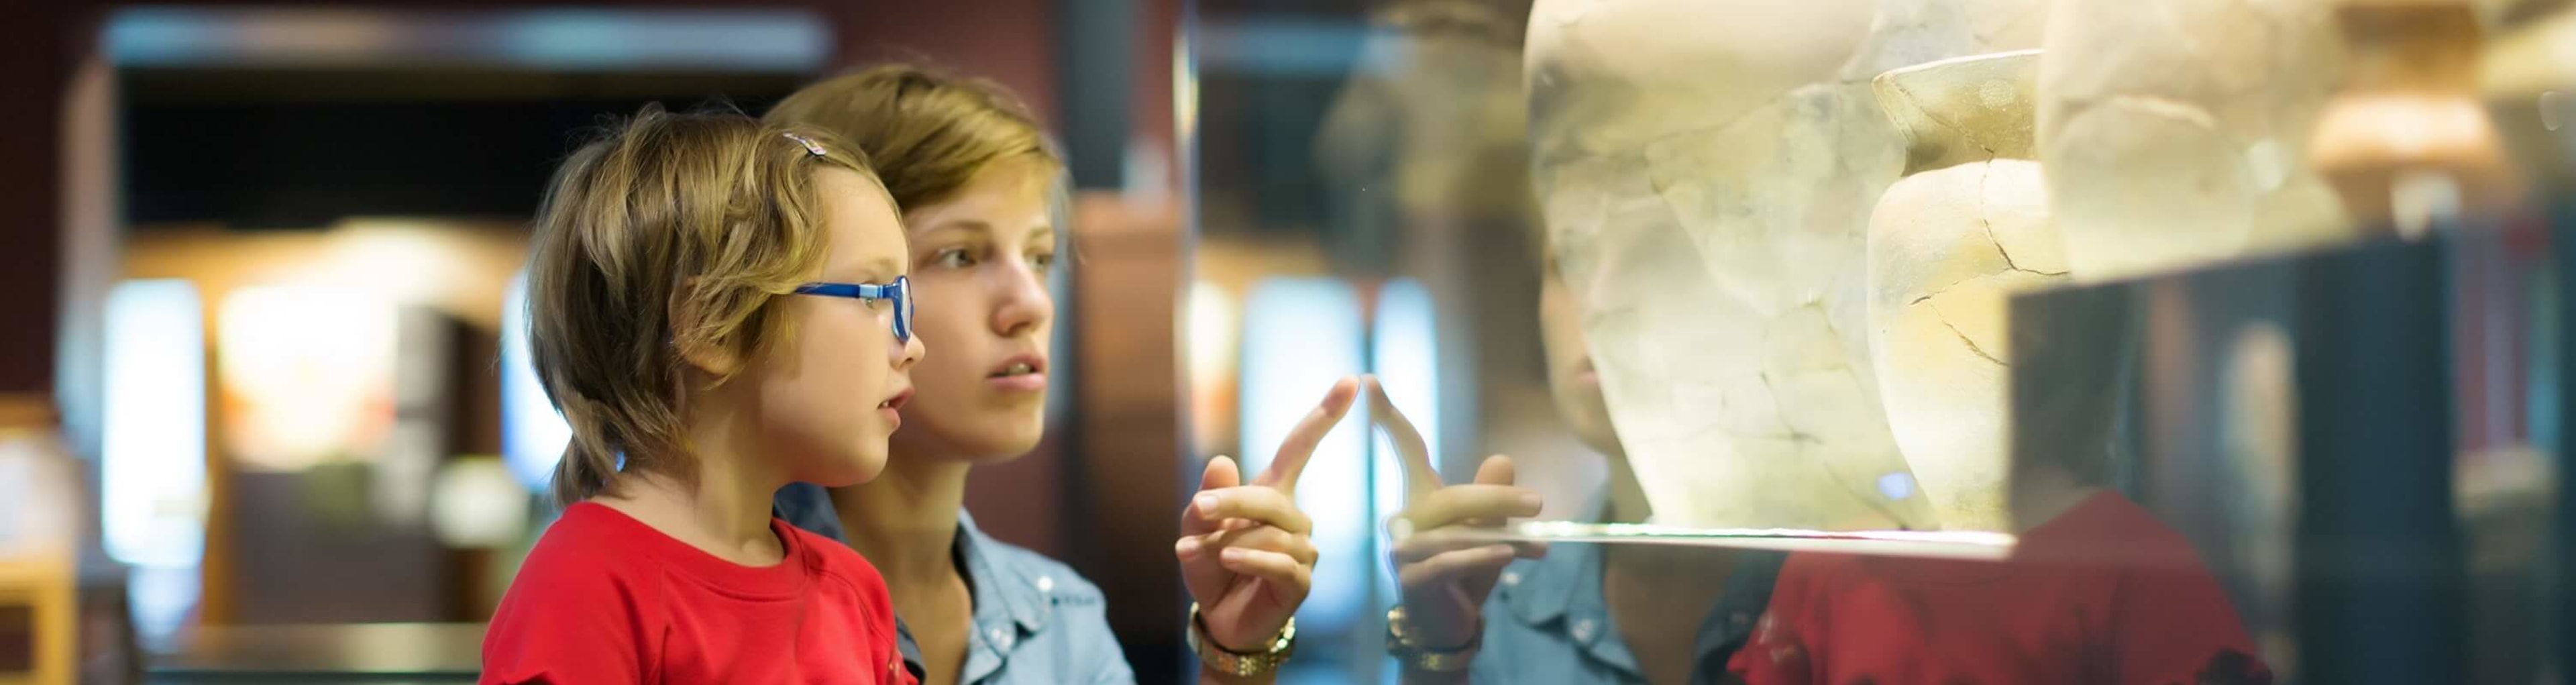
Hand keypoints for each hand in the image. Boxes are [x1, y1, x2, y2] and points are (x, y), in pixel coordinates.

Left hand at [1175, 376, 1358, 651]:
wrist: (1218, 619)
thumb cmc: (1211, 567)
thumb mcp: (1195, 528)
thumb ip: (1208, 496)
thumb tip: (1221, 460)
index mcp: (1272, 493)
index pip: (1300, 447)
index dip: (1325, 414)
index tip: (1352, 380)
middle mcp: (1295, 518)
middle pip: (1271, 496)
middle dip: (1232, 502)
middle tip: (1197, 511)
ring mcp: (1302, 550)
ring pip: (1271, 533)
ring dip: (1227, 542)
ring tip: (1197, 554)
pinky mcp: (1301, 582)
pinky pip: (1282, 563)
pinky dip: (1252, 559)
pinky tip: (1230, 562)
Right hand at [1376, 377, 1544, 651]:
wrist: (1451, 625)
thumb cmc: (1467, 573)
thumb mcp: (1489, 531)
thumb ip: (1493, 497)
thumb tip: (1502, 458)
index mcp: (1420, 499)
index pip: (1406, 451)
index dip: (1387, 416)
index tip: (1370, 379)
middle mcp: (1404, 519)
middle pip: (1450, 495)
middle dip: (1497, 497)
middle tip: (1539, 503)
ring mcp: (1403, 550)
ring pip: (1454, 531)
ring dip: (1502, 536)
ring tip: (1540, 545)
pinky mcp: (1411, 579)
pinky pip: (1449, 561)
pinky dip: (1482, 557)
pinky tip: (1507, 557)